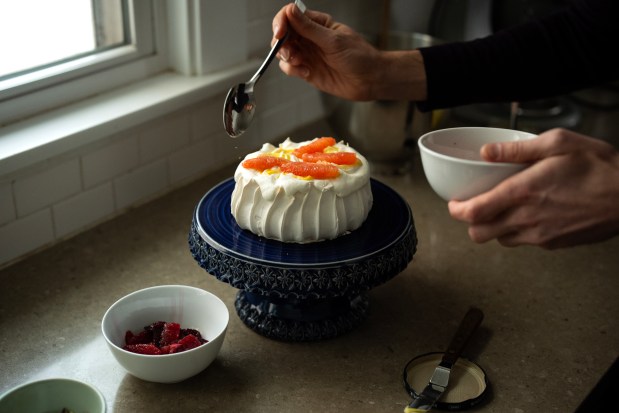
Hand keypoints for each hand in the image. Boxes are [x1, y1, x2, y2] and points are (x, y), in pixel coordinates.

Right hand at [271, 3, 426, 101]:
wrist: (369, 80)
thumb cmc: (359, 56)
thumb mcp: (333, 40)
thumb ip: (309, 28)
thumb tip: (290, 10)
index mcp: (317, 23)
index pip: (291, 16)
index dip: (281, 22)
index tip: (280, 33)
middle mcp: (310, 37)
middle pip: (283, 34)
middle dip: (281, 43)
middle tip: (290, 53)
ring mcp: (308, 54)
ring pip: (284, 52)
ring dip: (286, 57)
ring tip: (299, 63)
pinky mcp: (307, 71)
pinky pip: (290, 68)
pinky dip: (292, 70)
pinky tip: (306, 73)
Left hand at [448, 128, 618, 248]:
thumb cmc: (600, 167)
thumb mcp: (559, 144)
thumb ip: (516, 150)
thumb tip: (485, 152)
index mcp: (523, 192)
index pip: (474, 212)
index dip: (456, 210)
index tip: (454, 203)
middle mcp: (527, 219)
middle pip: (479, 235)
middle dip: (470, 223)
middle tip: (475, 207)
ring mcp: (540, 236)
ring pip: (499, 241)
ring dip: (493, 227)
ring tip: (503, 208)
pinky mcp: (553, 244)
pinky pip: (523, 242)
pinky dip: (516, 231)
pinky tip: (529, 213)